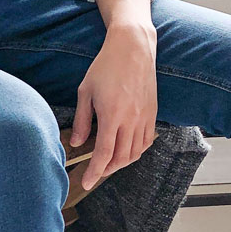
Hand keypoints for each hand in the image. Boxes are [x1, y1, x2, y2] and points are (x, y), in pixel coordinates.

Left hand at [70, 0, 156, 191]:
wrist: (133, 48)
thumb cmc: (106, 66)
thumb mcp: (86, 92)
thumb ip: (82, 120)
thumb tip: (78, 143)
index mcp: (112, 115)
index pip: (104, 154)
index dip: (94, 172)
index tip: (86, 182)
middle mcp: (131, 120)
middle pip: (121, 158)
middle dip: (107, 170)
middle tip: (95, 173)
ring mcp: (144, 117)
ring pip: (136, 152)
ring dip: (122, 163)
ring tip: (109, 164)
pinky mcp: (152, 113)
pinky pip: (146, 141)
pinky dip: (136, 151)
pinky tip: (126, 151)